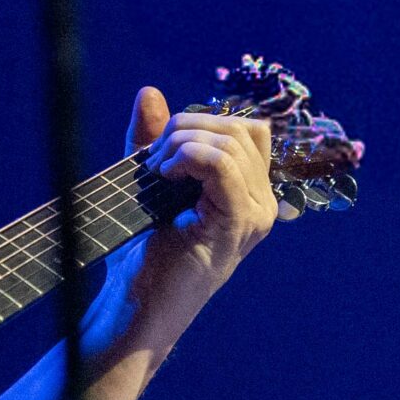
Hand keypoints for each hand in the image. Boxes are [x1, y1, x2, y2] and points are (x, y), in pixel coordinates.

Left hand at [127, 85, 282, 318]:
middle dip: (188, 129)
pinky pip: (223, 165)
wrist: (136, 307)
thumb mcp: (148, 184)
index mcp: (249, 193)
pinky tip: (165, 177)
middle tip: (154, 162)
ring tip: (156, 174)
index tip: (161, 154)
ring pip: (232, 142)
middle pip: (241, 128)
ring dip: (183, 144)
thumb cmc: (143, 254)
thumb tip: (150, 93)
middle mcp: (263, 203)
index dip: (199, 125)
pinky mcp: (238, 224)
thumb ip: (154, 140)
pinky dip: (188, 158)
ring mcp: (256, 215)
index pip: (246, 129)